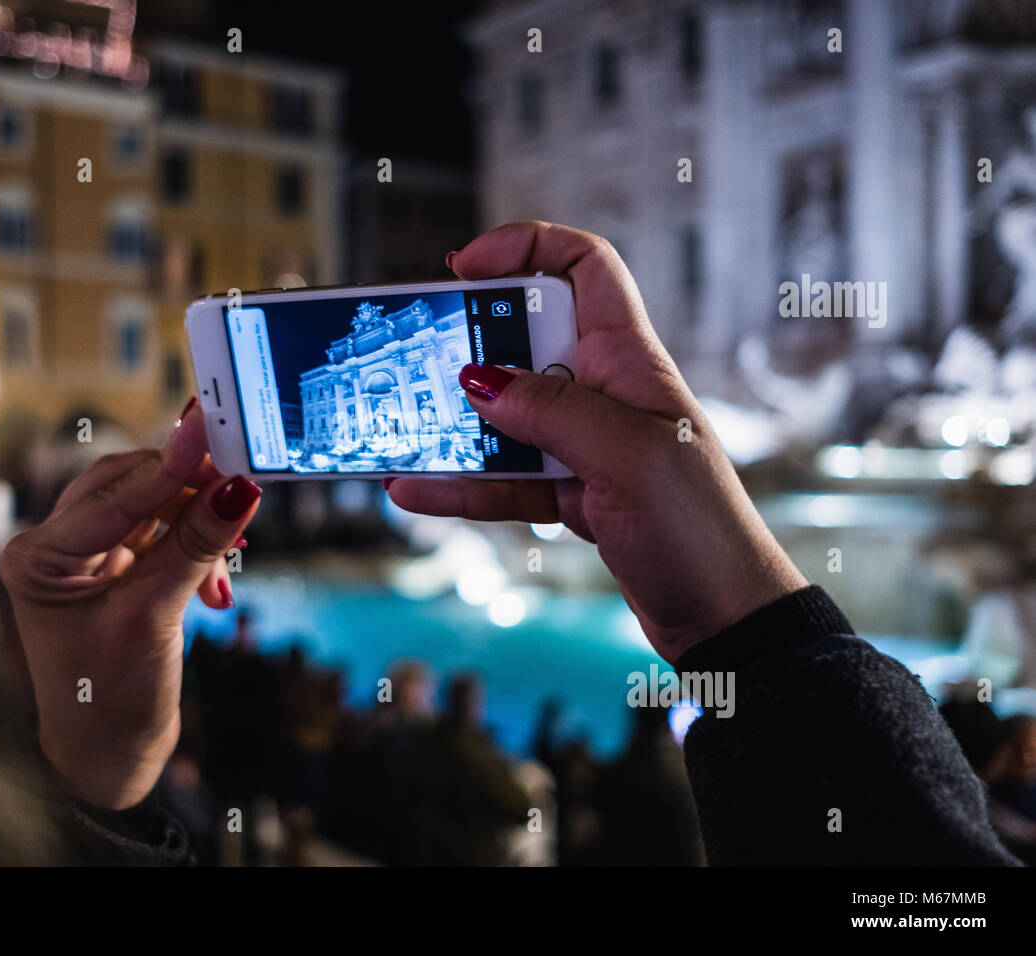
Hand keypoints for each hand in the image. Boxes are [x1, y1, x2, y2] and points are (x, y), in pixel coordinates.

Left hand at [0, 401, 260, 808]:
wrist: (110, 757)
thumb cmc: (110, 700)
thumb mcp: (155, 618)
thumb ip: (196, 546)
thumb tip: (238, 488)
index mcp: (37, 557)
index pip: (113, 493)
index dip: (168, 465)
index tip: (209, 433)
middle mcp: (54, 548)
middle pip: (130, 487)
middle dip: (187, 488)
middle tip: (240, 476)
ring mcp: (86, 558)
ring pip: (151, 507)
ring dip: (197, 521)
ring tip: (235, 549)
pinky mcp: (117, 571)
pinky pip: (163, 533)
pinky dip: (195, 544)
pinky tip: (220, 577)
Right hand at [387, 221, 806, 661]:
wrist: (724, 620)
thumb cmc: (702, 532)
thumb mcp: (628, 458)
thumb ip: (553, 413)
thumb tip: (479, 380)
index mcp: (631, 361)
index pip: (584, 268)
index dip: (525, 248)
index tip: (464, 266)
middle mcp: (605, 393)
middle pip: (524, 341)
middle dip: (467, 344)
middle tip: (414, 357)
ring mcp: (586, 445)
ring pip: (504, 417)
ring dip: (452, 424)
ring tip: (397, 429)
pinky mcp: (570, 494)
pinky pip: (503, 479)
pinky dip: (461, 484)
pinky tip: (416, 488)